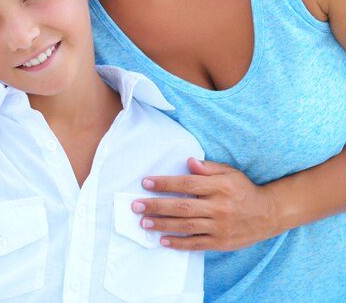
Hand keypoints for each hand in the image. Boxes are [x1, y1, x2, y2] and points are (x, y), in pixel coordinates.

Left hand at [132, 158, 280, 250]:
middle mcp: (219, 207)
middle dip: (157, 206)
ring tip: (144, 222)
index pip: (186, 184)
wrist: (269, 214)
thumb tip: (188, 161)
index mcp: (219, 187)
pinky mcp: (221, 242)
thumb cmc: (243, 189)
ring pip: (186, 226)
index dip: (165, 184)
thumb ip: (208, 167)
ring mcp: (220, 227)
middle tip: (136, 205)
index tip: (146, 183)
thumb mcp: (229, 172)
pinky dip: (179, 243)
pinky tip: (163, 240)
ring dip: (162, 224)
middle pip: (182, 207)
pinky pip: (197, 243)